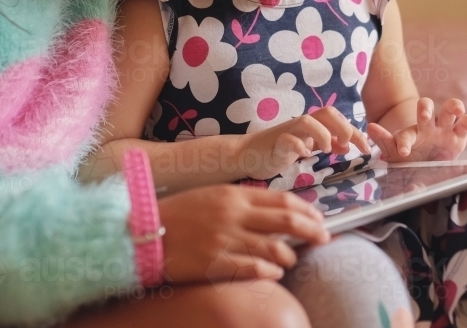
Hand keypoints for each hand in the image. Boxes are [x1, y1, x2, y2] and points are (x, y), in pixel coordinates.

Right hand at [157, 184, 329, 283]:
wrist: (142, 231)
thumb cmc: (179, 213)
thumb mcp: (213, 196)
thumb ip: (243, 201)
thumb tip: (274, 210)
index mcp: (234, 194)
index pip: (283, 201)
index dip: (307, 211)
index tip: (319, 218)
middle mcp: (233, 215)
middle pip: (287, 222)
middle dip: (312, 230)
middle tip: (324, 238)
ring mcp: (225, 240)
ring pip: (274, 248)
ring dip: (289, 256)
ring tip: (291, 260)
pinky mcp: (214, 263)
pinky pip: (253, 268)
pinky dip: (270, 271)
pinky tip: (274, 272)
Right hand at [236, 106, 371, 179]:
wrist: (248, 153)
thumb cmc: (279, 149)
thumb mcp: (308, 145)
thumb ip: (327, 143)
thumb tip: (347, 145)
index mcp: (312, 124)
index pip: (337, 119)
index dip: (355, 132)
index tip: (366, 149)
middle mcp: (301, 125)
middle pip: (326, 112)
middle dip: (343, 127)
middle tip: (349, 145)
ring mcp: (287, 132)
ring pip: (306, 121)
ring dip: (322, 134)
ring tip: (326, 150)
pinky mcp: (274, 144)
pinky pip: (286, 140)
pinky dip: (297, 146)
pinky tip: (304, 155)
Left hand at [367, 98, 466, 162]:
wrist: (431, 170)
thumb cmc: (413, 159)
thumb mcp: (397, 155)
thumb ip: (385, 142)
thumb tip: (370, 127)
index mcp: (412, 133)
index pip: (406, 134)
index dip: (404, 142)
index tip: (404, 153)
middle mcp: (428, 126)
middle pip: (426, 105)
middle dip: (425, 107)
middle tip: (424, 115)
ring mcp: (445, 128)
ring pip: (449, 109)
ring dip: (453, 105)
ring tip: (457, 109)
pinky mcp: (460, 135)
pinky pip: (466, 123)